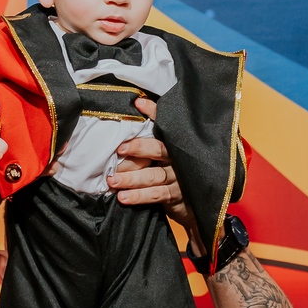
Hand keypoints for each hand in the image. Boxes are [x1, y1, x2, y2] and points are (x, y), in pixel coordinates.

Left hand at [106, 98, 194, 228]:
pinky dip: (139, 196)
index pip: (165, 125)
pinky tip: (124, 197)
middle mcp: (178, 158)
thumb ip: (151, 139)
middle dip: (139, 148)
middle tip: (119, 149)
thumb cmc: (174, 172)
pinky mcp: (176, 196)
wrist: (195, 202)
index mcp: (174, 144)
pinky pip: (156, 195)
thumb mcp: (166, 153)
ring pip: (153, 175)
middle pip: (158, 149)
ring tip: (113, 180)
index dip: (154, 112)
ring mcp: (178, 178)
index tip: (138, 105)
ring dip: (132, 178)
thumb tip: (134, 109)